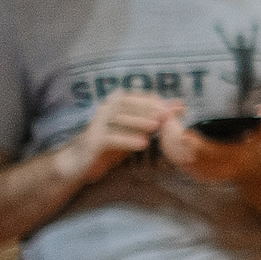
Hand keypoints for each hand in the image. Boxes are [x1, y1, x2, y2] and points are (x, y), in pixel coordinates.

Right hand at [62, 91, 183, 185]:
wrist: (80, 162)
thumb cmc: (111, 143)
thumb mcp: (135, 130)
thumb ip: (156, 118)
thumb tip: (180, 105)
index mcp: (115, 103)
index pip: (137, 97)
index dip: (156, 101)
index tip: (174, 107)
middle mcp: (105, 109)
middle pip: (128, 105)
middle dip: (150, 109)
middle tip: (168, 114)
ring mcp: (98, 124)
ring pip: (120, 119)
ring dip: (139, 121)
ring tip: (157, 126)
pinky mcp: (93, 140)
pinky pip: (112, 138)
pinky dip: (128, 140)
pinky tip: (143, 144)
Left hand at [156, 104, 260, 184]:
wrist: (251, 169)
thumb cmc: (256, 147)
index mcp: (229, 158)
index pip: (204, 151)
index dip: (189, 137)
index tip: (181, 119)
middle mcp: (212, 167)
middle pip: (181, 152)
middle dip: (171, 132)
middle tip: (169, 112)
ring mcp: (201, 171)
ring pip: (173, 155)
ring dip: (166, 135)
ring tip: (169, 115)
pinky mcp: (192, 171)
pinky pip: (173, 158)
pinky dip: (166, 142)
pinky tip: (168, 126)